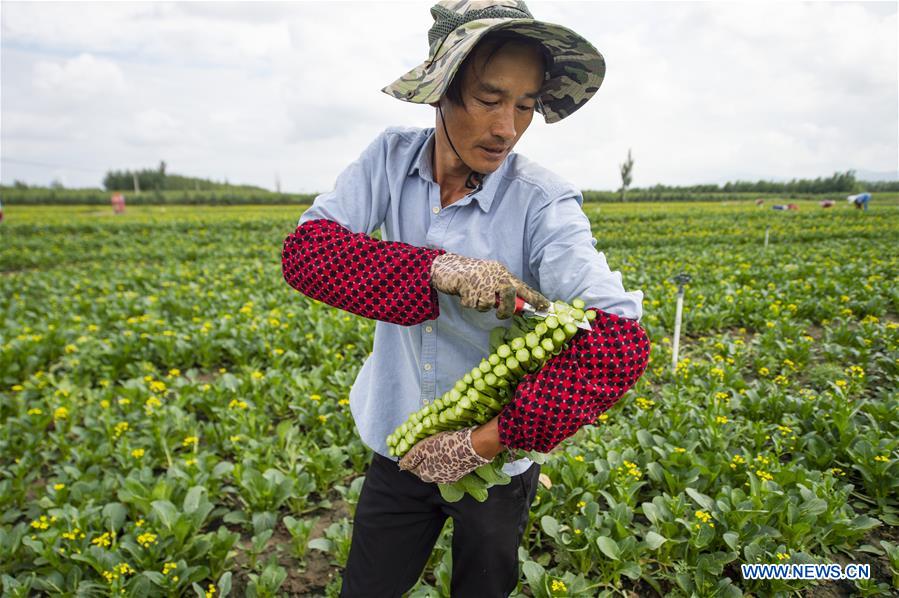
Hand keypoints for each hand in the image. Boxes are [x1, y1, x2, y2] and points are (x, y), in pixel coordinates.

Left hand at [398, 427, 490, 483]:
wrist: (473, 447)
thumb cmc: (445, 446)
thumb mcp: (423, 448)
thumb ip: (411, 458)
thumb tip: (401, 465)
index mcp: (425, 475)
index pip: (411, 467)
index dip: (410, 456)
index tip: (413, 445)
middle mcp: (436, 479)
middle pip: (424, 468)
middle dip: (422, 458)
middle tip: (425, 444)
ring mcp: (449, 477)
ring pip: (436, 467)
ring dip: (434, 458)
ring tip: (436, 445)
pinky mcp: (460, 472)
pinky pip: (447, 466)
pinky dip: (444, 459)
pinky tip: (448, 450)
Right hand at [429, 253, 548, 318]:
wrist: (446, 266)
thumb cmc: (470, 276)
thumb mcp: (489, 279)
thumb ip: (501, 291)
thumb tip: (516, 307)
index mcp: (501, 273)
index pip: (522, 286)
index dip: (534, 298)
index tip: (545, 307)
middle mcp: (493, 274)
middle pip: (509, 294)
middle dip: (506, 308)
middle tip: (500, 313)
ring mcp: (479, 279)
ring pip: (488, 303)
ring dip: (480, 305)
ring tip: (473, 297)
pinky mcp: (466, 284)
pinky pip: (472, 304)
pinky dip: (467, 303)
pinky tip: (464, 294)